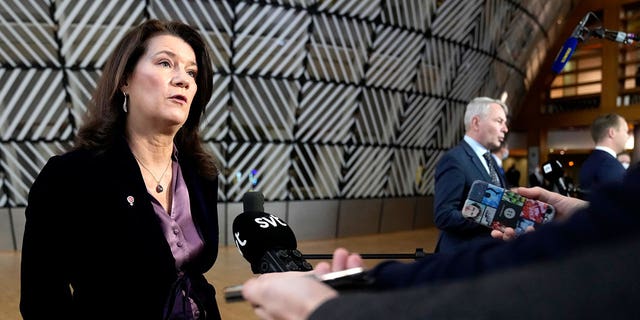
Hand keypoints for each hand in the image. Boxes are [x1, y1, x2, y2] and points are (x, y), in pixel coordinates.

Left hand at [241, 248, 361, 319]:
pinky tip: (349, 261)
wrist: (334, 313)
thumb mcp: (266, 290)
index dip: (277, 282)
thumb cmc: (301, 306)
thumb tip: (247, 287)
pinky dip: (348, 269)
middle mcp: (301, 310)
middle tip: (315, 264)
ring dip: (334, 266)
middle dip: (310, 270)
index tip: (282, 273)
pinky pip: (345, 284)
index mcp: (279, 310)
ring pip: (326, 284)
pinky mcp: (341, 303)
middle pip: (303, 288)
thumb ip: (253, 289)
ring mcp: (321, 307)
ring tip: (339, 256)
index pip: (273, 298)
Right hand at [490, 187, 587, 240]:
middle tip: (495, 230)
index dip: (503, 217)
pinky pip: (532, 241)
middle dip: (502, 230)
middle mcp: (537, 227)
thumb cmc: (577, 209)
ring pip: (520, 238)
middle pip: (514, 230)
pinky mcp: (546, 242)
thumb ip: (537, 193)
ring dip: (510, 236)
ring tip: (507, 232)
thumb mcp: (554, 197)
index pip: (515, 217)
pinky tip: (528, 231)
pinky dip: (527, 237)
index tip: (492, 215)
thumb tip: (517, 190)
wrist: (594, 220)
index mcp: (536, 216)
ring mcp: (542, 235)